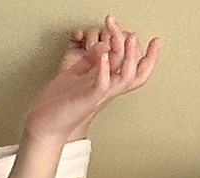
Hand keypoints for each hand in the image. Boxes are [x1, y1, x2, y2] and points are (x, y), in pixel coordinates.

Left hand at [24, 15, 161, 144]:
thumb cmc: (59, 101)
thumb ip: (91, 59)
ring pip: (125, 77)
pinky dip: (105, 68)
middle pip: (136, 73)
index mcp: (106, 84)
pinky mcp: (88, 99)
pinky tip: (104, 54)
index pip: (134, 69)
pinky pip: (102, 84)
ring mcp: (99, 96)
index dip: (148, 56)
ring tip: (124, 37)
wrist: (44, 123)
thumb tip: (103, 46)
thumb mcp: (77, 73)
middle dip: (139, 51)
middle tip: (132, 32)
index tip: (155, 39)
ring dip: (126, 55)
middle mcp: (107, 90)